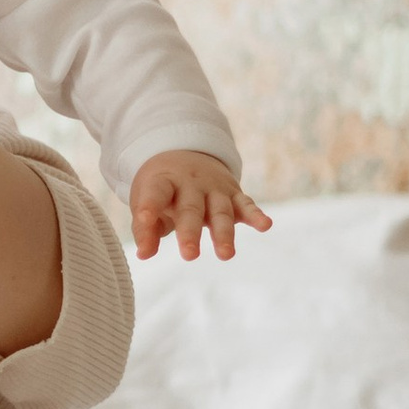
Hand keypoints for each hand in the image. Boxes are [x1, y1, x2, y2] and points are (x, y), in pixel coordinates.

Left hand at [130, 150, 270, 261]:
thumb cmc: (161, 188)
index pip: (155, 195)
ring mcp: (215, 188)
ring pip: (220, 212)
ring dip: (224, 233)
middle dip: (190, 233)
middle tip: (189, 256)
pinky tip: (265, 225)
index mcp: (163, 181)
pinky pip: (246, 204)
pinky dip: (256, 215)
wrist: (184, 153)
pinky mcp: (234, 194)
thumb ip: (145, 228)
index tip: (144, 221)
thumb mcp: (145, 200)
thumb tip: (144, 255)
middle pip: (191, 209)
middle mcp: (191, 183)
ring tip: (226, 255)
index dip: (148, 209)